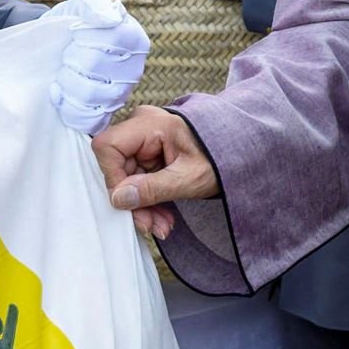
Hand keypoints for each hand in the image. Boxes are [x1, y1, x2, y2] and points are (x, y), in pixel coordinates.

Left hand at [50, 0, 148, 136]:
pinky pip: (88, 120)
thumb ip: (94, 6)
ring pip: (90, 95)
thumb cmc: (73, 25)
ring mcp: (120, 96)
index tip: (76, 33)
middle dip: (71, 58)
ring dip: (67, 81)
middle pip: (95, 67)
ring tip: (64, 72)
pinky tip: (59, 93)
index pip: (111, 39)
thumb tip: (110, 19)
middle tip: (67, 54)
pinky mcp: (103, 116)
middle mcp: (133, 70)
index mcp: (134, 40)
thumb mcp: (81, 5)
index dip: (85, 36)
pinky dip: (67, 108)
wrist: (56, 47)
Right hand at [93, 106, 218, 240]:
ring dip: (141, 206)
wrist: (240, 153)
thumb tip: (119, 198)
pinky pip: (137, 180)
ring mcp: (144, 141)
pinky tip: (162, 216)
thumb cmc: (222, 157)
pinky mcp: (148, 155)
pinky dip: (148, 200)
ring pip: (125, 178)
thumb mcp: (190, 178)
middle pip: (116, 166)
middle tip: (151, 225)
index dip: (112, 177)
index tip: (129, 203)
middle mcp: (142, 127)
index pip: (108, 146)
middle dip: (132, 200)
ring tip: (162, 225)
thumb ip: (154, 188)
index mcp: (152, 123)